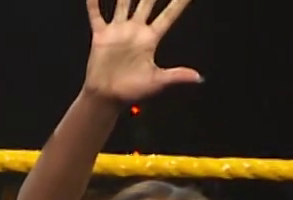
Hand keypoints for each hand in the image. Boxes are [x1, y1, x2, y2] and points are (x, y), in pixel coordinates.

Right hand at [83, 0, 203, 106]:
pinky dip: (94, 2)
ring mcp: (118, 31)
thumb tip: (198, 78)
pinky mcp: (102, 35)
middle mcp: (135, 31)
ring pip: (123, 3)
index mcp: (150, 39)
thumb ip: (177, 76)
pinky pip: (97, 14)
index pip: (168, 16)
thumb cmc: (132, 91)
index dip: (178, 3)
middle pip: (146, 3)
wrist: (108, 96)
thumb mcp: (157, 81)